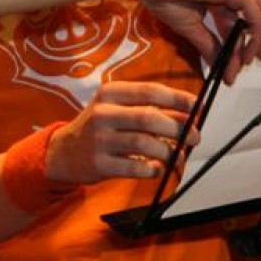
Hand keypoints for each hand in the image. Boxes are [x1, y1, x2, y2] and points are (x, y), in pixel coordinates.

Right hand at [45, 81, 199, 183]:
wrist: (63, 153)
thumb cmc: (99, 127)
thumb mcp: (117, 109)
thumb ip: (150, 108)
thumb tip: (190, 113)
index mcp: (109, 94)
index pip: (150, 91)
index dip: (178, 98)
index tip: (197, 106)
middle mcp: (102, 114)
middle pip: (149, 118)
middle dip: (179, 128)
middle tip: (195, 137)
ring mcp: (100, 140)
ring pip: (145, 144)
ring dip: (169, 151)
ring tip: (177, 155)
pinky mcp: (100, 164)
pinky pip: (137, 168)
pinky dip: (153, 169)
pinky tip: (156, 167)